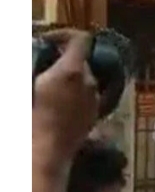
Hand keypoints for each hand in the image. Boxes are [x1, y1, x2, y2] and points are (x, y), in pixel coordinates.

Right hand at [32, 29, 99, 165]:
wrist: (43, 158)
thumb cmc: (28, 119)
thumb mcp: (22, 87)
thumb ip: (28, 64)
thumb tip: (33, 57)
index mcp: (72, 71)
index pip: (82, 38)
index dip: (64, 34)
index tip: (46, 40)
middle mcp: (90, 83)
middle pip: (81, 60)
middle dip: (62, 59)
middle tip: (39, 66)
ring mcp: (94, 100)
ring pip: (83, 79)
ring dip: (67, 78)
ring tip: (44, 87)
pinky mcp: (93, 116)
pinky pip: (85, 96)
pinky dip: (73, 94)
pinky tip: (54, 105)